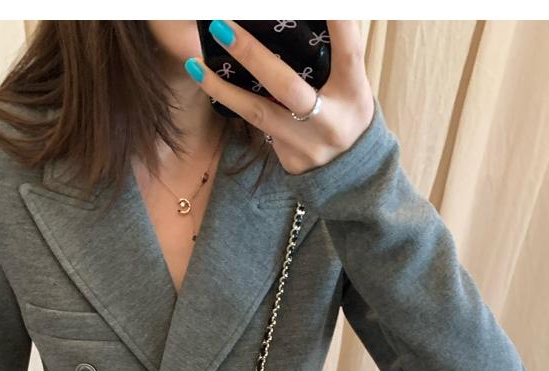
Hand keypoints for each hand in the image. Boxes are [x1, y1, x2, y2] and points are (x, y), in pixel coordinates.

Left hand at [185, 20, 375, 175]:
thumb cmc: (347, 114)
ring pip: (258, 113)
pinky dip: (235, 104)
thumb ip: (333, 57)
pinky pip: (258, 128)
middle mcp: (331, 121)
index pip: (347, 51)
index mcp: (353, 92)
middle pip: (286, 86)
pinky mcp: (290, 160)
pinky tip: (212, 85)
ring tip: (195, 64)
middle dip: (251, 54)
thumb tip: (299, 22)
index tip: (324, 3)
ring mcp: (307, 145)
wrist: (352, 175)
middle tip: (221, 26)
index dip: (337, 24)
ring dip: (222, 88)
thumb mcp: (351, 85)